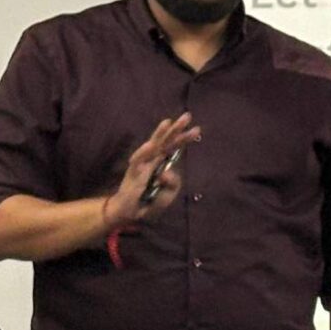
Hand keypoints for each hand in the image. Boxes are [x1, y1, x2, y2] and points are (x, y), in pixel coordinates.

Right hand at [100, 115, 201, 231]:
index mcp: (163, 162)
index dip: (185, 138)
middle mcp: (154, 159)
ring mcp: (143, 164)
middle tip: (188, 116)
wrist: (133, 213)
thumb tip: (166, 172)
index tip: (198, 129)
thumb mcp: (169, 194)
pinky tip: (150, 145)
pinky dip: (143, 152)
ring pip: (152, 145)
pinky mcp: (133, 172)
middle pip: (166, 141)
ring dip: (159, 134)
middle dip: (176, 129)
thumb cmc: (151, 200)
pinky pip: (137, 160)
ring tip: (168, 122)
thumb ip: (173, 183)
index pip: (175, 147)